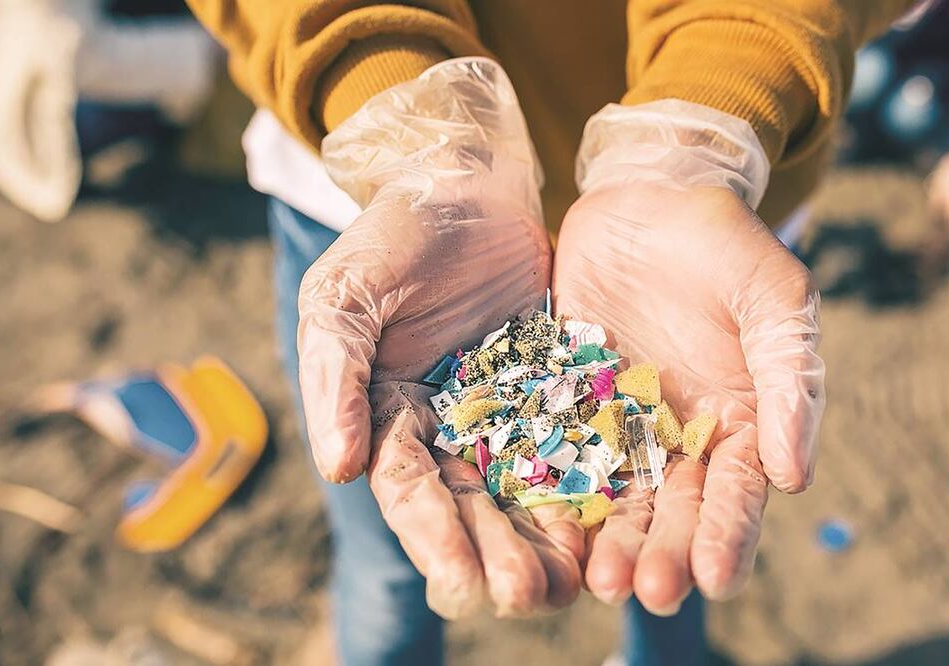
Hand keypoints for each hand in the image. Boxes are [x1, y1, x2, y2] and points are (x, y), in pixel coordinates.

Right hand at [298, 59, 583, 618]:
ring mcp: (506, 410)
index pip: (410, 490)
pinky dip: (589, 483)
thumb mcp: (345, 296)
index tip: (462, 584)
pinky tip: (613, 521)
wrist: (465, 183)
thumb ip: (335, 378)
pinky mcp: (558, 388)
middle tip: (528, 597)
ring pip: (526, 487)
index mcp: (389, 415)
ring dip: (546, 539)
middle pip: (473, 505)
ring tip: (576, 583)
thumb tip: (338, 469)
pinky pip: (576, 441)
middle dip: (497, 554)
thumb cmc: (393, 234)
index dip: (434, 539)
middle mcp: (448, 427)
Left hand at [555, 102, 824, 613]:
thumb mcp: (772, 298)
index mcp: (739, 421)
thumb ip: (788, 380)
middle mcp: (679, 437)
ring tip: (596, 580)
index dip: (729, 536)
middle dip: (663, 554)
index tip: (715, 579)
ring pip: (614, 497)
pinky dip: (553, 495)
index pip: (738, 492)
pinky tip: (542, 530)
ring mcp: (619, 424)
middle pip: (673, 511)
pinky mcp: (566, 402)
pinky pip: (557, 455)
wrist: (646, 196)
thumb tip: (797, 477)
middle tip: (646, 591)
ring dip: (607, 542)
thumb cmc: (722, 243)